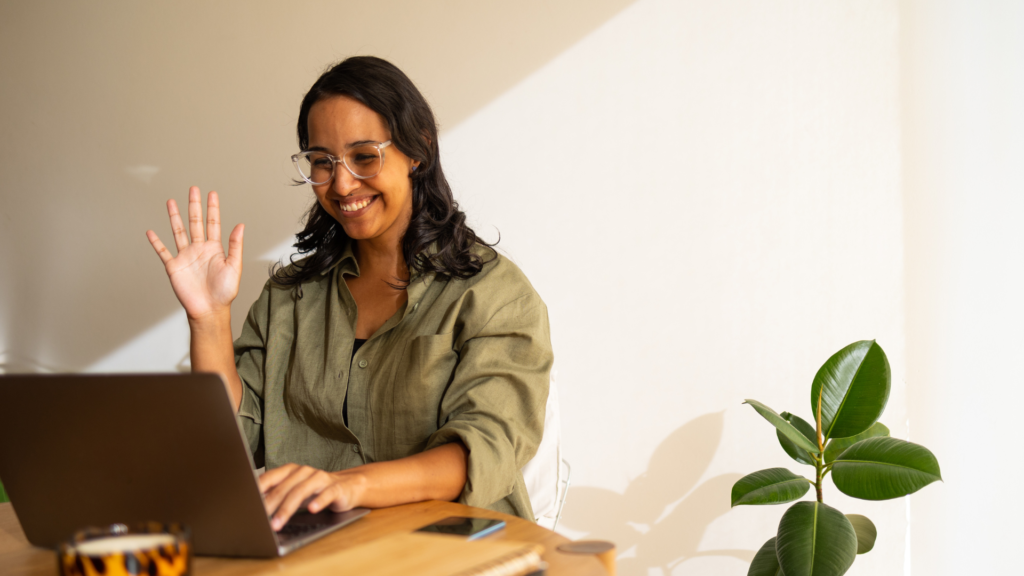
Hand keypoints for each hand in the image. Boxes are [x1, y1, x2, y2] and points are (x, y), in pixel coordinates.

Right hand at [147, 186, 243, 320]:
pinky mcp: (174, 267)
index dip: (212, 208)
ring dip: (174, 217)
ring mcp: (185, 257)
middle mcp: (199, 249)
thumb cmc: (224, 292)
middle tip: (193, 189)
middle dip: (194, 206)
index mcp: (214, 248)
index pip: (213, 223)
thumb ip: (235, 245)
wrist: (209, 309)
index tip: (211, 193)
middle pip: (194, 222)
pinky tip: (151, 232)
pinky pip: (163, 252)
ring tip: (170, 202)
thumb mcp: (234, 266)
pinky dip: (156, 242)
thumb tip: (240, 225)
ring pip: (178, 232)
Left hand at [259, 464, 366, 530]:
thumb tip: (251, 505)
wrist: (348, 487)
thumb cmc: (315, 491)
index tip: (246, 503)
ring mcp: (321, 478)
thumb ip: (275, 494)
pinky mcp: (336, 488)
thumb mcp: (293, 491)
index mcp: (291, 471)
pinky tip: (312, 509)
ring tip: (278, 523)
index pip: (270, 478)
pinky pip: (327, 494)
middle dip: (270, 505)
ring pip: (301, 491)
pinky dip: (319, 502)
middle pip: (284, 488)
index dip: (257, 490)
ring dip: (287, 509)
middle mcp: (304, 472)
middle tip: (259, 520)